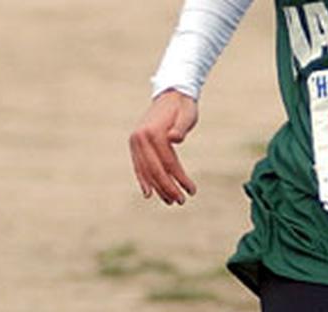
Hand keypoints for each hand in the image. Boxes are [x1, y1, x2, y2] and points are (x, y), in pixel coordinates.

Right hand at [129, 90, 198, 204]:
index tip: (192, 191)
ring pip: (146, 170)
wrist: (171, 94)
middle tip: (181, 201)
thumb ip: (181, 127)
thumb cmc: (183, 107)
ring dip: (157, 188)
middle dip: (168, 188)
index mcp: (154, 132)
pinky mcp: (136, 144)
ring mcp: (136, 141)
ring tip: (170, 201)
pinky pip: (139, 166)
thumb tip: (174, 138)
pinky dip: (143, 180)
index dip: (179, 178)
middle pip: (154, 170)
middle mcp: (140, 137)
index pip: (167, 162)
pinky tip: (149, 193)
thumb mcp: (187, 115)